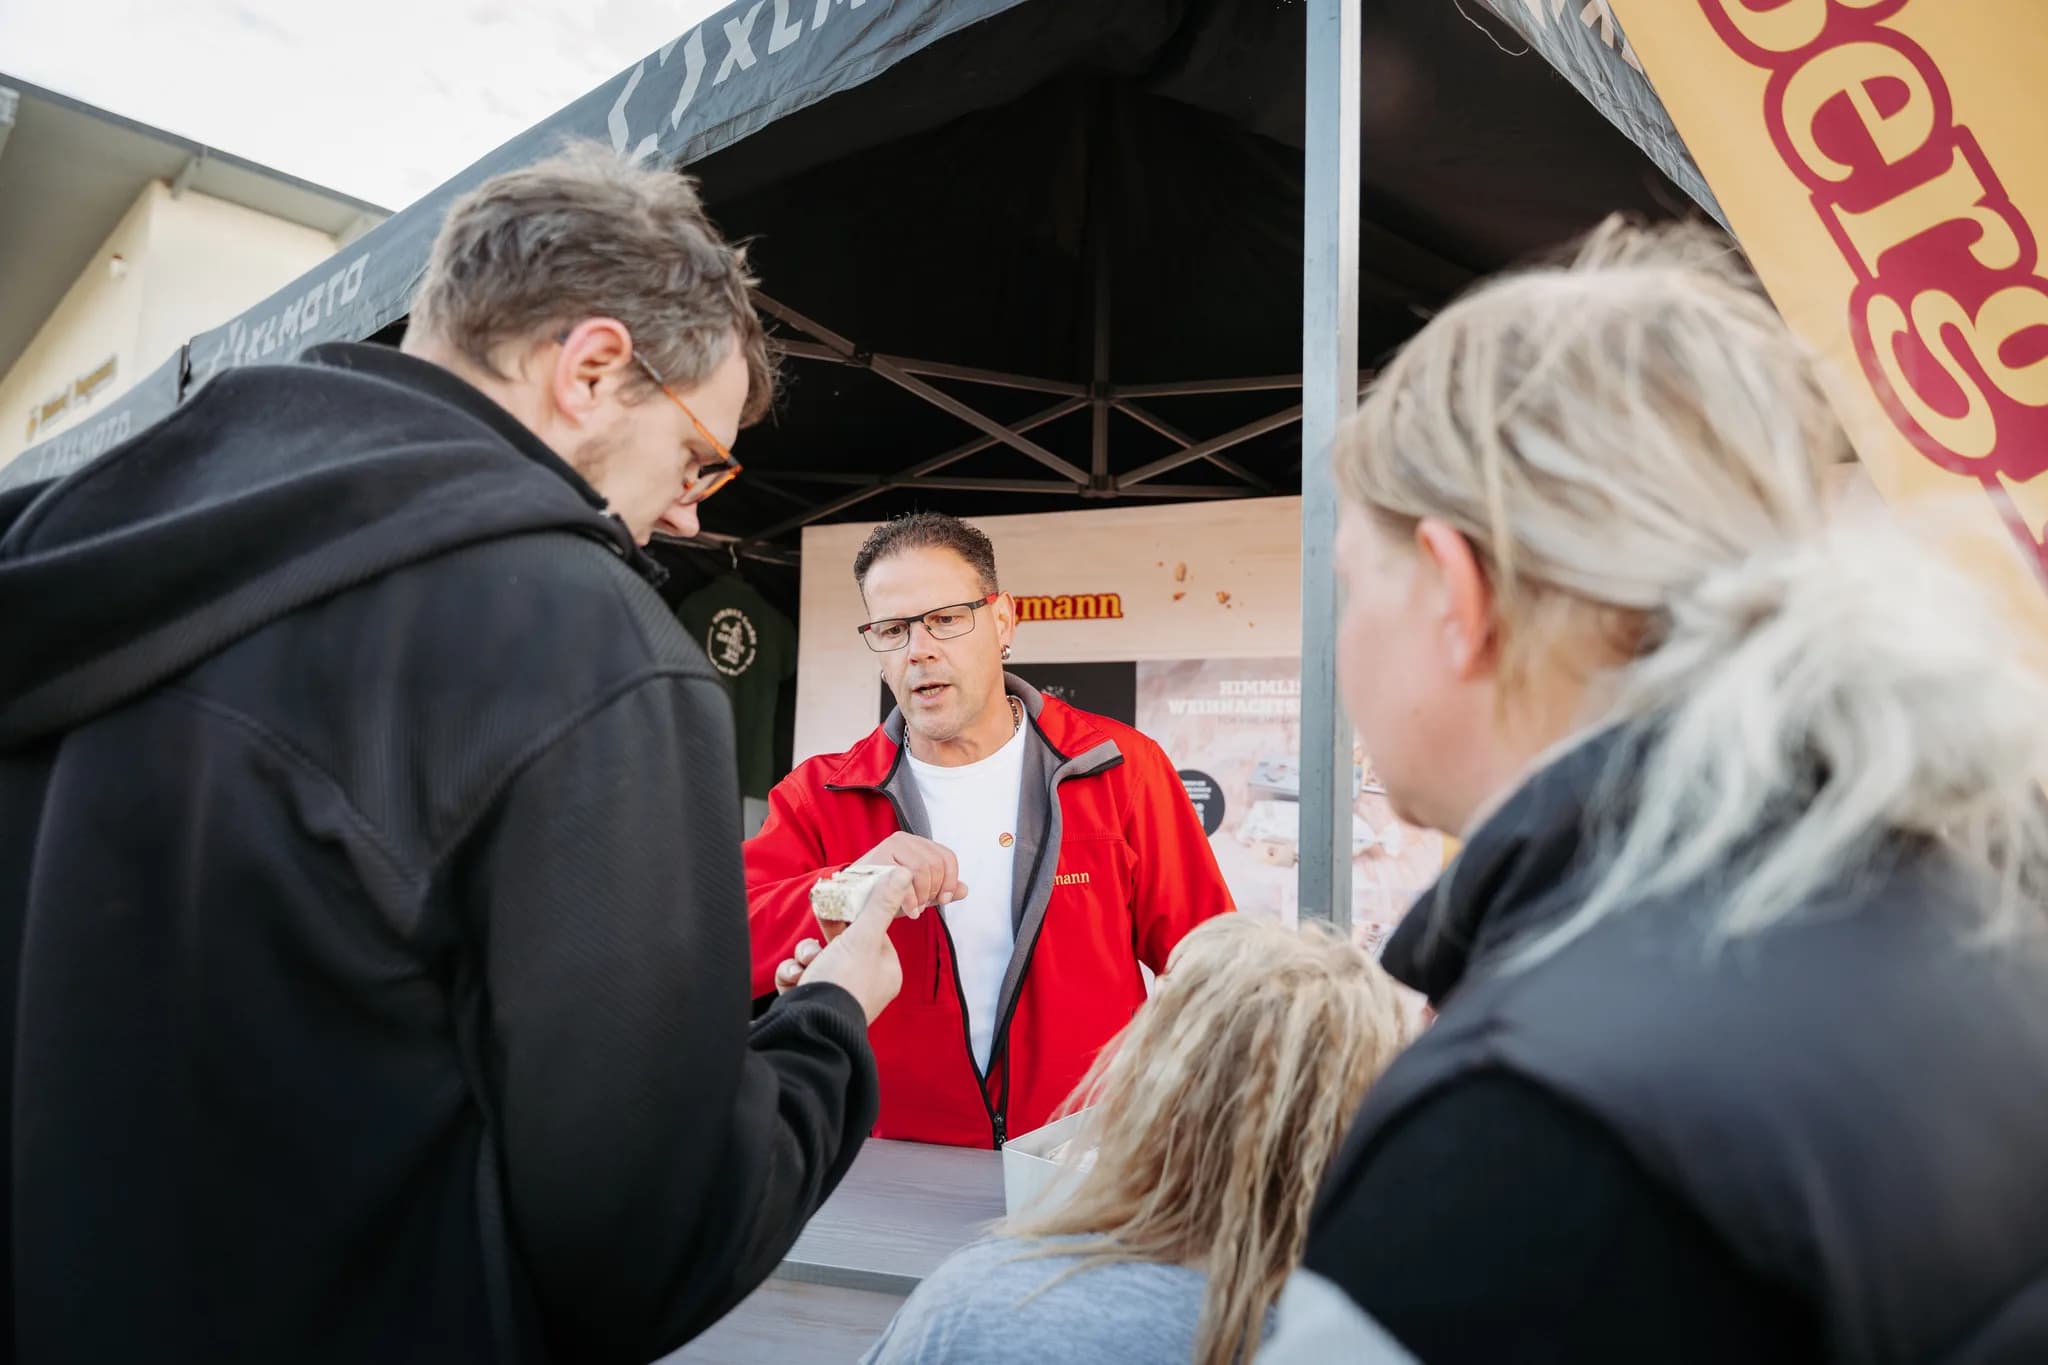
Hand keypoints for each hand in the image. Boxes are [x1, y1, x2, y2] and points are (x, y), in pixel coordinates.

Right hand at [777, 866, 914, 1022]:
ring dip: (806, 954)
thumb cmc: (844, 982)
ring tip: (807, 963)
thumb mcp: (863, 937)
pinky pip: (800, 976)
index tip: (842, 902)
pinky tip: (795, 979)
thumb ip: (880, 905)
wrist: (812, 1024)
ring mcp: (837, 995)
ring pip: (817, 958)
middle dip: (825, 936)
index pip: (873, 933)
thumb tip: (902, 875)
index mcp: (885, 971)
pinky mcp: (811, 1002)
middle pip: (842, 944)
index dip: (855, 917)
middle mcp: (864, 985)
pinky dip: (793, 974)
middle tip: (818, 920)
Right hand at [849, 832, 966, 914]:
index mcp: (918, 844)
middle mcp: (904, 839)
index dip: (950, 881)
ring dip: (922, 895)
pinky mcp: (877, 858)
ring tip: (915, 908)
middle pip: (937, 863)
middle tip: (924, 906)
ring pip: (923, 868)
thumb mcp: (919, 894)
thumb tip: (965, 890)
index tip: (942, 900)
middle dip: (934, 890)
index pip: (947, 857)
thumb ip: (941, 891)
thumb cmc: (886, 896)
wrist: (853, 900)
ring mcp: (889, 846)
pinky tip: (908, 910)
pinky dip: (911, 900)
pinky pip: (905, 878)